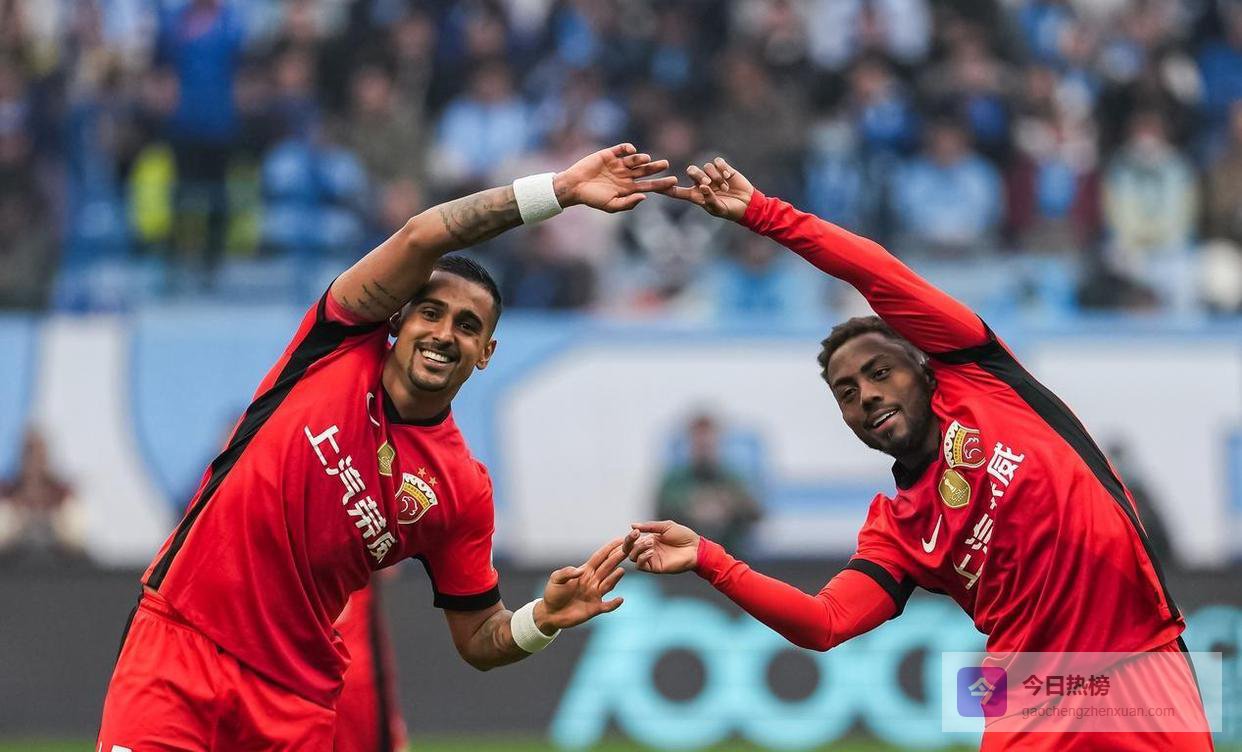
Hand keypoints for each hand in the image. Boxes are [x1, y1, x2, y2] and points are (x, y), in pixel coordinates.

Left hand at [535, 537, 626, 631]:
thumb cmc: (553, 593)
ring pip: (609, 584)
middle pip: (608, 567)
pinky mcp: (594, 608)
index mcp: (585, 571)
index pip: (600, 557)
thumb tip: (581, 570)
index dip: (610, 548)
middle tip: (628, 549)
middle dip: (617, 557)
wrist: (550, 613)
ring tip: (621, 570)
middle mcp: (593, 581)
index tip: (620, 540)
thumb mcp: (555, 579)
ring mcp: (595, 594)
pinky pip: (607, 606)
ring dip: (615, 577)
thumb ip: (566, 572)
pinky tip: (620, 599)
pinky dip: (614, 603)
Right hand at [553, 143, 676, 212]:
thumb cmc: (592, 199)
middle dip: (656, 168)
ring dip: (642, 159)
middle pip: (645, 171)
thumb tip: (644, 197)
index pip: (649, 185)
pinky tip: (632, 151)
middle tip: (666, 164)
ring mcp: (618, 164)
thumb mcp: (611, 205)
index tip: (673, 182)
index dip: (661, 184)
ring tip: (646, 159)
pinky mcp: (609, 154)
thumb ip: (628, 203)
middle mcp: (625, 175)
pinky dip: (628, 148)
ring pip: (635, 160)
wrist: (574, 186)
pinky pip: (622, 149)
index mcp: (628, 188)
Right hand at [623, 521, 699, 573]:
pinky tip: (652, 551)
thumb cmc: (683, 535)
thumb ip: (649, 527)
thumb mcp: (665, 526)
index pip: (632, 540)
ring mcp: (651, 559)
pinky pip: (641, 566)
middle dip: (628, 542)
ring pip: (632, 557)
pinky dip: (643, 557)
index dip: (630, 536)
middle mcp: (648, 549)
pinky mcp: (655, 568)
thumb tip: (632, 525)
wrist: (695, 548)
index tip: (635, 531)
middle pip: (628, 549)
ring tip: (651, 543)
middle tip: (636, 535)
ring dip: (638, 548)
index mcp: (649, 539)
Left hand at [658, 157, 753, 220]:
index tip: (655, 186)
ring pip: (705, 166)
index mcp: (696, 195)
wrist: (748, 204)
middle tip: (708, 183)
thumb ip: (709, 199)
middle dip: (698, 175)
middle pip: (691, 170)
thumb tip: (702, 186)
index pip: (677, 192)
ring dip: (715, 175)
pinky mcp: (723, 168)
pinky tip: (729, 176)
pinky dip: (722, 168)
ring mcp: (712, 175)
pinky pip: (717, 161)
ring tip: (725, 186)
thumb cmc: (730, 210)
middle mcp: (701, 183)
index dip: (666, 189)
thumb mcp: (719, 209)